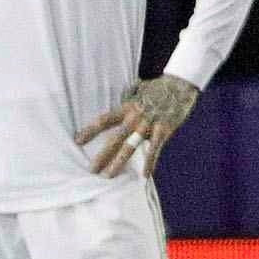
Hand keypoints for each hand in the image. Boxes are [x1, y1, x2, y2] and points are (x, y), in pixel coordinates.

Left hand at [77, 73, 199, 176]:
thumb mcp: (139, 90)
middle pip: (114, 139)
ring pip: (130, 147)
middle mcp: (135, 118)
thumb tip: (120, 101)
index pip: (104, 120)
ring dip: (119, 162)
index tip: (78, 141)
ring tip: (109, 176)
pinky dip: (150, 163)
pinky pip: (155, 149)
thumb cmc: (159, 87)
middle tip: (91, 170)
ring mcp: (149, 125)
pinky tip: (145, 175)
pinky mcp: (164, 130)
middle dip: (102, 155)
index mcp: (127, 108)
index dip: (90, 131)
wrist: (180, 83)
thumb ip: (128, 99)